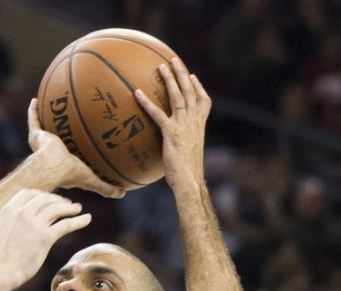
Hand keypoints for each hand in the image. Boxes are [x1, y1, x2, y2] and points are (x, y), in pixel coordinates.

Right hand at [0, 189, 90, 288]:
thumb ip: (0, 223)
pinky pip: (66, 225)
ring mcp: (34, 224)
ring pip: (57, 208)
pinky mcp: (45, 237)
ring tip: (78, 209)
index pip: (28, 193)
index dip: (40, 195)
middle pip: (44, 199)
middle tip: (66, 204)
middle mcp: (22, 213)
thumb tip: (3, 221)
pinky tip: (87, 219)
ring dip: (69, 208)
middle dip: (56, 199)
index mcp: (8, 210)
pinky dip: (78, 221)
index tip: (47, 200)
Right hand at [28, 98, 123, 198]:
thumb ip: (106, 187)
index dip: (75, 149)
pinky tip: (36, 99)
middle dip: (60, 131)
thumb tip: (123, 193)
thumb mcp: (92, 181)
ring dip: (46, 118)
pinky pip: (33, 120)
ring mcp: (42, 143)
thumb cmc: (71, 174)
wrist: (52, 166)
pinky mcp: (36, 135)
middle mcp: (51, 152)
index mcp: (63, 163)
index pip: (70, 155)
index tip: (81, 142)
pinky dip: (33, 111)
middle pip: (57, 138)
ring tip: (52, 105)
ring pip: (44, 127)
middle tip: (68, 120)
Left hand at [133, 58, 209, 190]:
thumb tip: (171, 149)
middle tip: (173, 60)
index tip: (193, 76)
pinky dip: (147, 103)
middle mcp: (194, 122)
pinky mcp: (171, 133)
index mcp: (200, 126)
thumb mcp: (187, 154)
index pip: (204, 102)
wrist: (189, 181)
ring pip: (177, 96)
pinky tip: (137, 93)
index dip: (198, 88)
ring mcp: (184, 126)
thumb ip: (181, 145)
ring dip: (169, 79)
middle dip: (182, 74)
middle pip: (189, 92)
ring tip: (160, 66)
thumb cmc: (187, 173)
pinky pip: (157, 114)